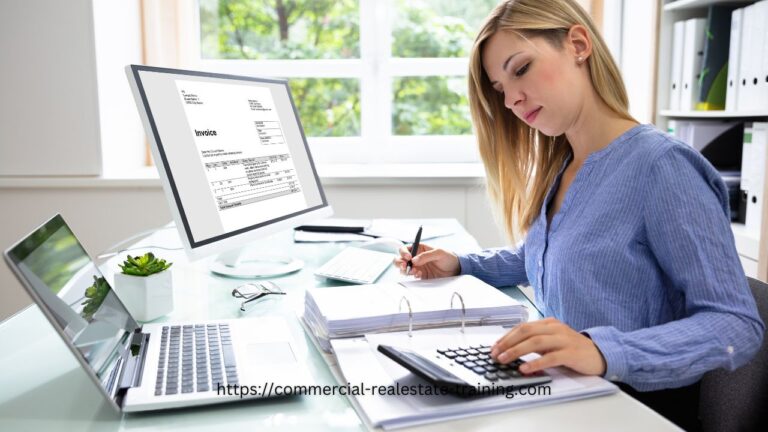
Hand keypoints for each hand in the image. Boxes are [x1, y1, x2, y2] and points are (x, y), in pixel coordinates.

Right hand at [393, 243, 459, 279]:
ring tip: (414, 271)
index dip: (403, 253)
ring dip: (405, 270)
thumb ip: (426, 256)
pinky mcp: (420, 275)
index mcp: (419, 248)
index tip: (408, 258)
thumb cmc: (449, 257)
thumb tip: (414, 260)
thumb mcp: (439, 253)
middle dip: (400, 263)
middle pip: (400, 259)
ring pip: (404, 269)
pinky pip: (411, 276)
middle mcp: (416, 257)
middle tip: (405, 266)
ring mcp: (417, 267)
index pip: (405, 249)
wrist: (456, 270)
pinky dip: (413, 276)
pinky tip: (420, 275)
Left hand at [491, 318, 606, 375]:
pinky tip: (525, 369)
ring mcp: (563, 340)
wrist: (600, 353)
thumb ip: (535, 343)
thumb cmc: (572, 348)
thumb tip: (511, 350)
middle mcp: (555, 328)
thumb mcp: (552, 341)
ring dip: (516, 351)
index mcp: (548, 323)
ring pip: (535, 342)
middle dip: (507, 343)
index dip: (506, 337)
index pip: (522, 327)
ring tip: (504, 360)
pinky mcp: (571, 353)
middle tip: (495, 354)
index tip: (494, 347)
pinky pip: (550, 357)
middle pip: (526, 331)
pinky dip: (535, 363)